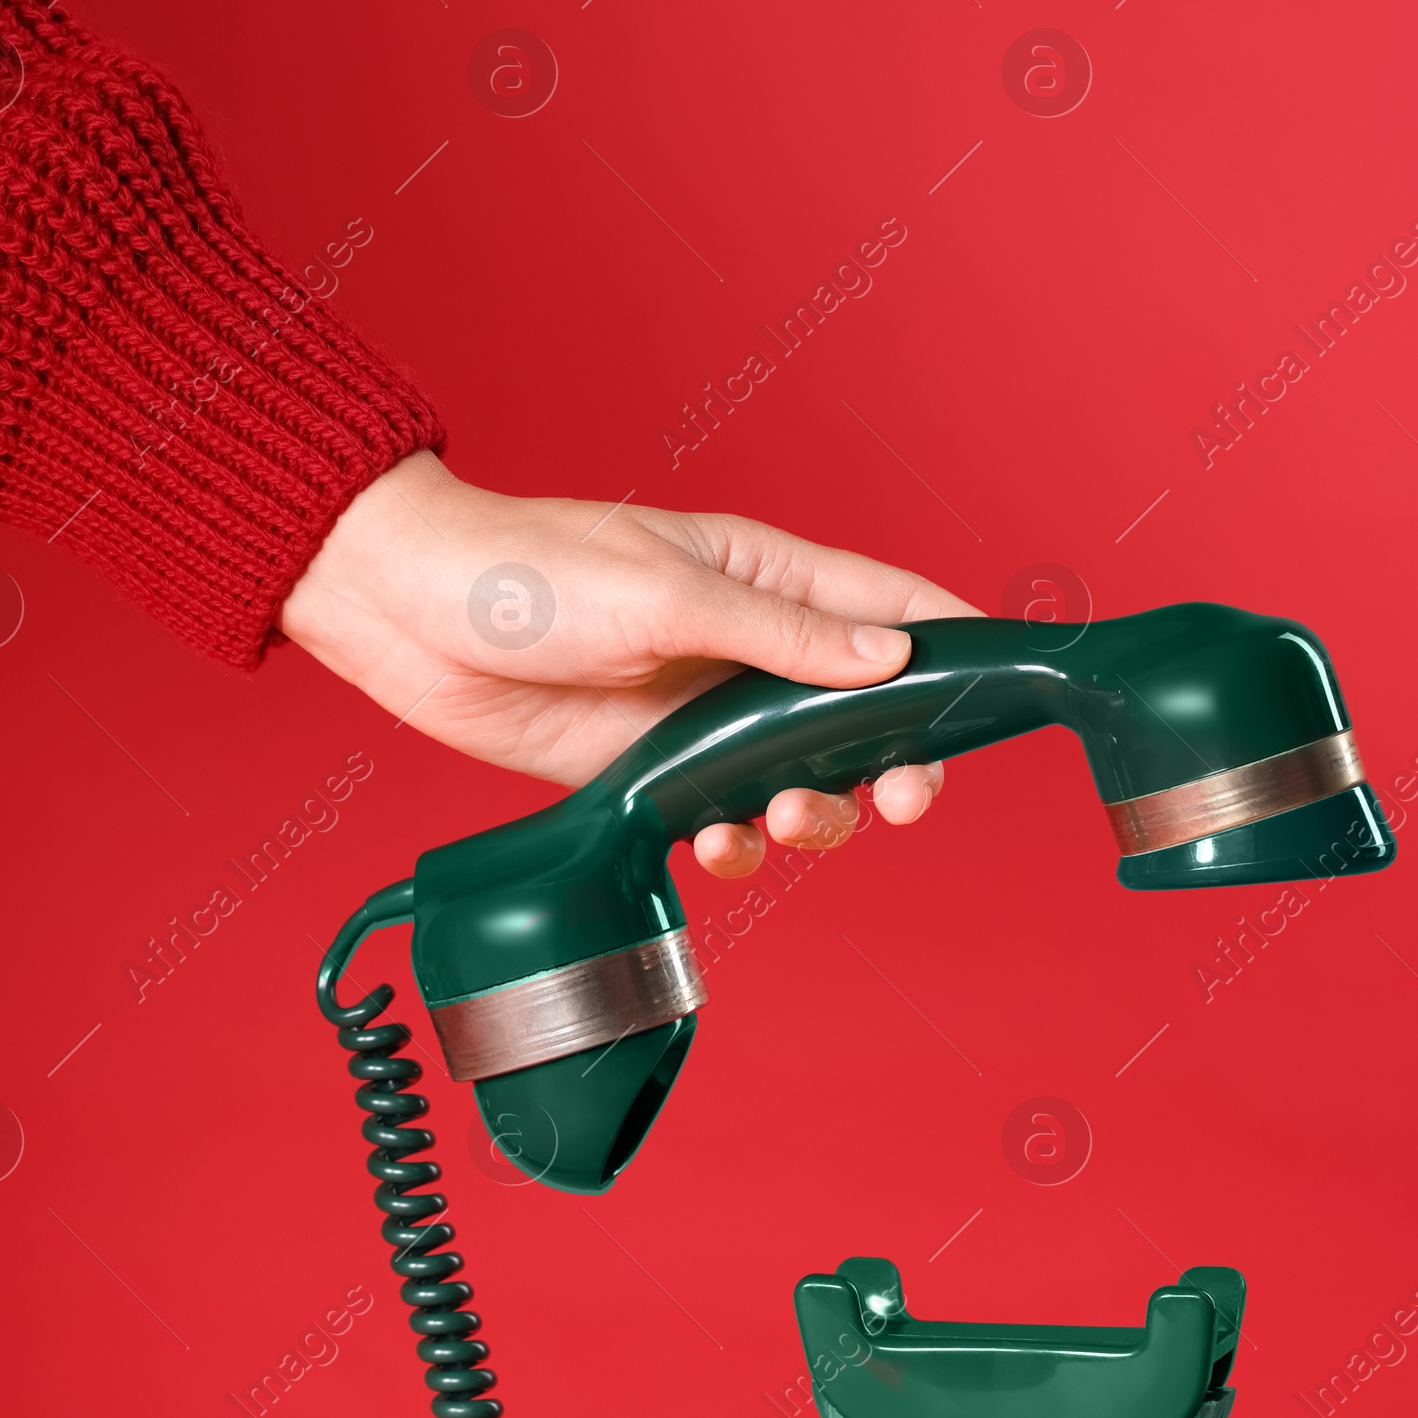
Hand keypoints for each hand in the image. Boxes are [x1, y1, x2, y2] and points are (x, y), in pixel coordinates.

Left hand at [280, 451, 980, 877]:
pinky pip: (727, 820)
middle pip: (869, 717)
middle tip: (896, 803)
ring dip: (813, 814)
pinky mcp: (654, 776)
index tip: (1003, 695)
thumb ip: (780, 635)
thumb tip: (890, 653)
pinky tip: (716, 844)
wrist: (413, 621)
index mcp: (768, 578)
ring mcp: (705, 718)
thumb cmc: (530, 574)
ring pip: (806, 781)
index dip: (958, 648)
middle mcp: (751, 651)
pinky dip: (738, 843)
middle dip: (896, 765)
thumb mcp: (665, 594)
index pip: (895, 605)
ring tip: (779, 821)